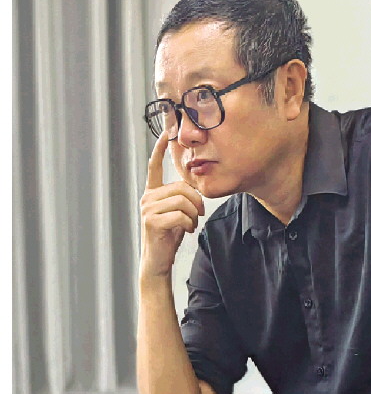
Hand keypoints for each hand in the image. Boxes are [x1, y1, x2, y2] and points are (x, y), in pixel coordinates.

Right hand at [140, 130, 204, 277]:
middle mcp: (147, 198)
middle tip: (199, 214)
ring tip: (191, 223)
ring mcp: (147, 209)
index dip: (159, 149)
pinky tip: (187, 230)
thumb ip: (182, 198)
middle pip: (181, 187)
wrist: (158, 261)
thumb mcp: (178, 212)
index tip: (165, 132)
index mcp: (152, 193)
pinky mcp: (152, 221)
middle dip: (196, 200)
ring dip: (194, 214)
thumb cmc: (170, 236)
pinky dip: (189, 223)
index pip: (154, 166)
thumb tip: (196, 188)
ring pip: (182, 200)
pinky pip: (181, 214)